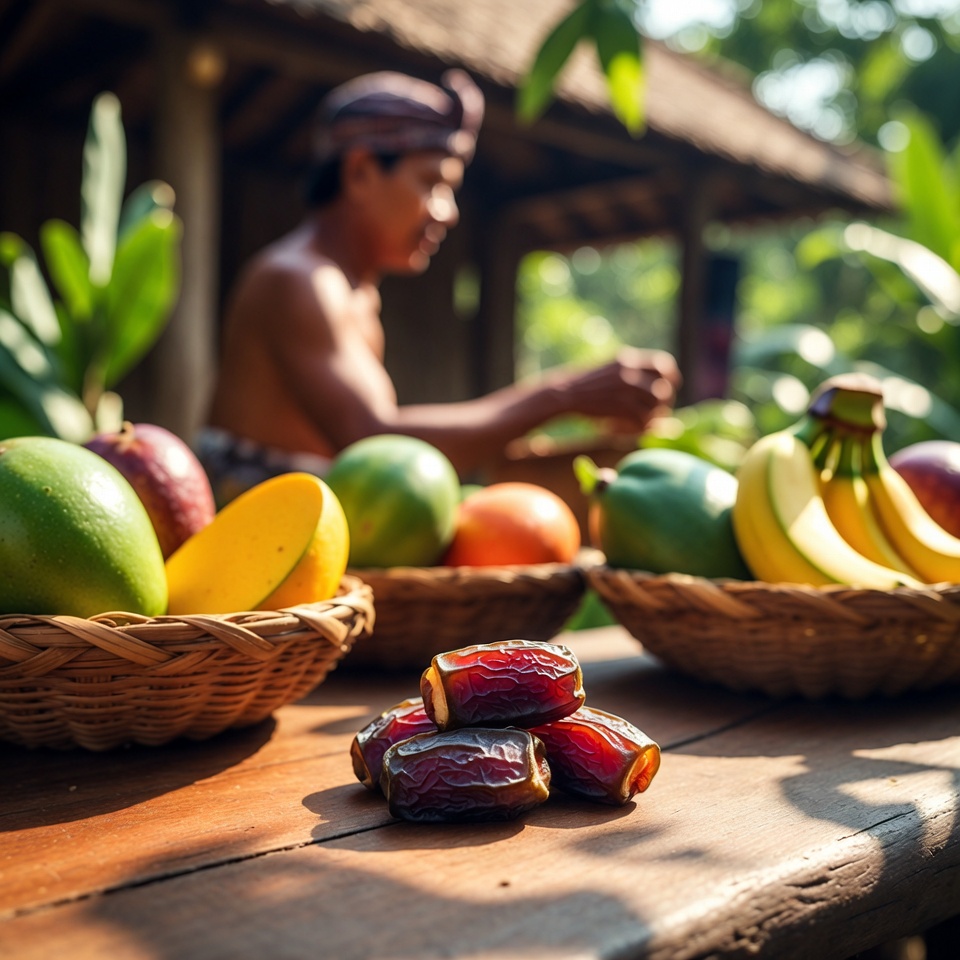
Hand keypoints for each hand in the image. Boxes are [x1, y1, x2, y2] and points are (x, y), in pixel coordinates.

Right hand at [547, 347, 681, 430]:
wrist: (562, 394)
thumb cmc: (585, 388)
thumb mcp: (609, 371)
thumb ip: (632, 377)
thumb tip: (660, 394)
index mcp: (628, 359)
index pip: (663, 364)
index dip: (670, 378)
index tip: (667, 389)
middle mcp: (629, 370)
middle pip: (663, 388)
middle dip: (663, 404)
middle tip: (654, 414)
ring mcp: (625, 386)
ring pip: (656, 405)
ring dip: (651, 418)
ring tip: (638, 423)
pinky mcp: (620, 404)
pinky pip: (643, 419)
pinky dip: (638, 428)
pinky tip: (624, 429)